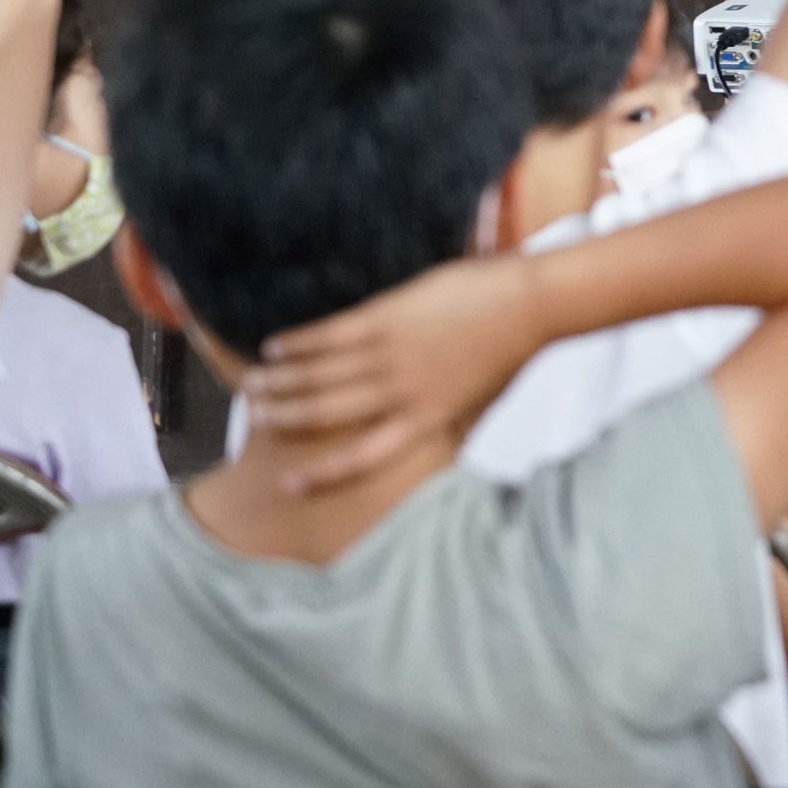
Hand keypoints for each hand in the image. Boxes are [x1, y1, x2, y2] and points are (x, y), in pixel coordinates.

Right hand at [246, 252, 544, 495]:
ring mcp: (392, 354)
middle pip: (327, 414)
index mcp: (425, 420)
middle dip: (284, 417)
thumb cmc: (510, 353)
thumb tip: (441, 453)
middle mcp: (402, 393)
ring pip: (318, 375)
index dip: (321, 474)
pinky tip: (275, 346)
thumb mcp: (479, 405)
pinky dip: (299, 343)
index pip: (364, 459)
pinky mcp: (388, 316)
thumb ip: (451, 428)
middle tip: (254, 416)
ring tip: (252, 384)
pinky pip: (330, 335)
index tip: (287, 484)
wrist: (535, 304)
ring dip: (279, 381)